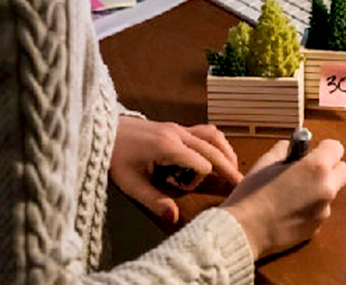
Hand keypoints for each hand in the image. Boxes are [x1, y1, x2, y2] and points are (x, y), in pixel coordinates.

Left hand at [110, 117, 242, 222]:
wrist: (103, 130)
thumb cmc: (115, 157)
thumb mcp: (130, 183)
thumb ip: (153, 200)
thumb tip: (174, 218)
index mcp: (168, 147)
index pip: (202, 163)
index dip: (201, 178)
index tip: (187, 188)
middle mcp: (178, 133)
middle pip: (213, 148)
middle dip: (227, 166)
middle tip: (242, 183)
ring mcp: (178, 127)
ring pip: (213, 136)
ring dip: (224, 151)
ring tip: (232, 168)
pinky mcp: (176, 126)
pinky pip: (204, 131)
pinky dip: (215, 143)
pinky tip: (215, 155)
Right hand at [221, 138, 345, 259]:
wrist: (245, 231)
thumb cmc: (253, 193)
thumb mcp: (266, 162)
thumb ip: (285, 150)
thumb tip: (293, 148)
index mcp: (316, 168)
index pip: (336, 148)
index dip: (323, 148)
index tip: (309, 152)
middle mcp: (326, 189)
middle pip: (344, 171)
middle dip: (330, 167)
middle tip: (306, 171)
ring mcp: (324, 211)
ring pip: (330, 193)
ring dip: (318, 189)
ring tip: (291, 194)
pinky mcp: (317, 229)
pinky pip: (319, 211)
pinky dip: (310, 208)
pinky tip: (288, 211)